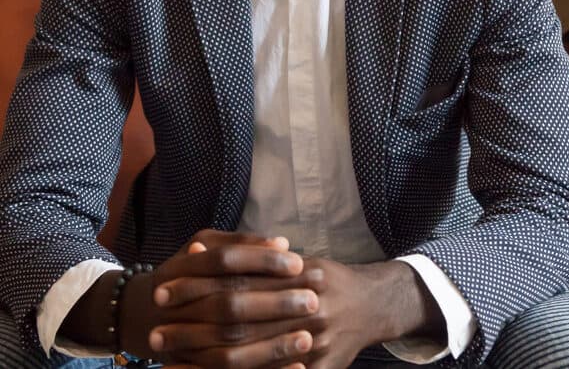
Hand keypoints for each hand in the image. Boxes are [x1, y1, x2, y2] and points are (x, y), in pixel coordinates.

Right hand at [120, 230, 314, 368]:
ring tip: (308, 339)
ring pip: (227, 347)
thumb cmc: (189, 274)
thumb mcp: (207, 248)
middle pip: (229, 305)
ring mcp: (177, 338)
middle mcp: (173, 304)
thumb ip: (241, 243)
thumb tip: (283, 243)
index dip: (262, 260)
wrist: (145, 316)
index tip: (299, 262)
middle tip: (313, 300)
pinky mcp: (188, 364)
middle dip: (273, 305)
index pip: (225, 259)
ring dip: (270, 347)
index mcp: (182, 268)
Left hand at [153, 256, 443, 368]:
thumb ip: (252, 257)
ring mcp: (311, 343)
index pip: (240, 278)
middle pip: (238, 319)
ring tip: (167, 357)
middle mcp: (307, 307)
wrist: (374, 307)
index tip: (164, 289)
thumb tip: (198, 250)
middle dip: (193, 325)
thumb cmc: (327, 280)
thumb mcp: (297, 260)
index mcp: (301, 274)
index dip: (198, 284)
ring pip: (245, 356)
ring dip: (200, 357)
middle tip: (155, 331)